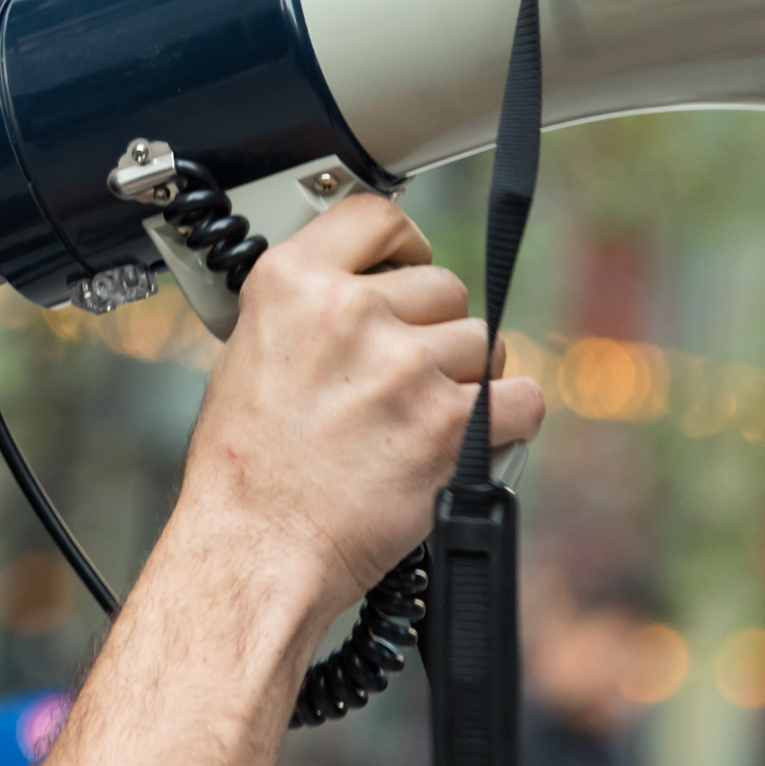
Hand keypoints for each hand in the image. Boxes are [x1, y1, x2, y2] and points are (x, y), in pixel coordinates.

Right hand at [178, 194, 542, 628]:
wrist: (256, 549)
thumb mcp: (249, 354)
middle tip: (406, 376)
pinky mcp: (449, 425)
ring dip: (467, 378)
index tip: (409, 264)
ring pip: (482, 342)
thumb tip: (363, 295)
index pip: (376, 217)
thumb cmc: (244, 470)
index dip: (403, 243)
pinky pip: (521, 399)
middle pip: (443, 286)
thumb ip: (308, 311)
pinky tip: (476, 438)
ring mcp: (405, 367)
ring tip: (423, 418)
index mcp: (291, 285)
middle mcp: (351, 314)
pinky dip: (509, 421)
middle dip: (434, 329)